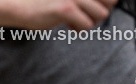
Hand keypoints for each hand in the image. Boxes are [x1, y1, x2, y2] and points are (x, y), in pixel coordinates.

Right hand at [0, 0, 115, 30]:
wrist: (23, 6)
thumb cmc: (47, 2)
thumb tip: (112, 3)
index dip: (106, 3)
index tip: (91, 8)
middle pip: (110, 4)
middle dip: (99, 12)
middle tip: (82, 14)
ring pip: (100, 15)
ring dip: (88, 21)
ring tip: (73, 20)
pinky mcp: (67, 9)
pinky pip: (87, 25)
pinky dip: (78, 29)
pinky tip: (67, 25)